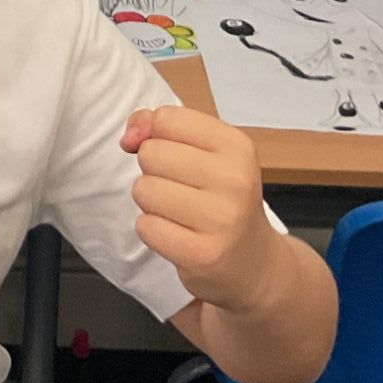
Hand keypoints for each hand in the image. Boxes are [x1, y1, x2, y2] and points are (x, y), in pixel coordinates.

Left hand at [120, 106, 278, 311]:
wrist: (253, 263)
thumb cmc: (220, 199)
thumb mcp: (205, 153)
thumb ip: (158, 128)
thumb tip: (129, 136)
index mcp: (237, 147)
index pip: (166, 119)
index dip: (156, 135)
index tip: (175, 153)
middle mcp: (235, 180)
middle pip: (150, 153)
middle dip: (154, 171)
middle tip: (183, 190)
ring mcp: (221, 219)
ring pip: (143, 189)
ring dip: (151, 202)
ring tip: (180, 213)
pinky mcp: (202, 254)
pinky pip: (145, 226)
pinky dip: (153, 229)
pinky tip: (178, 234)